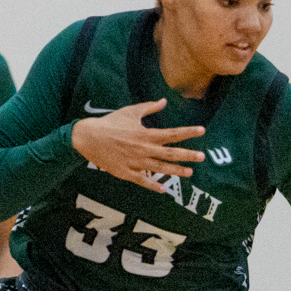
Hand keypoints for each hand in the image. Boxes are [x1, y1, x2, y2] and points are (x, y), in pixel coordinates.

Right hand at [71, 101, 203, 193]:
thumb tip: (164, 101)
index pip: (172, 134)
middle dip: (188, 155)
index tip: (202, 130)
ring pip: (160, 168)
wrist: (88, 137)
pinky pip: (143, 181)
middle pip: (170, 153)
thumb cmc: (110, 123)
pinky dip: (154, 186)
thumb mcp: (130, 112)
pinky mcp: (126, 172)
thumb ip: (149, 107)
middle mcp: (144, 149)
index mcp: (146, 134)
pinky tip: (164, 190)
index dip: (188, 132)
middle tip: (202, 157)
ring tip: (190, 172)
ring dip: (176, 171)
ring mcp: (136, 162)